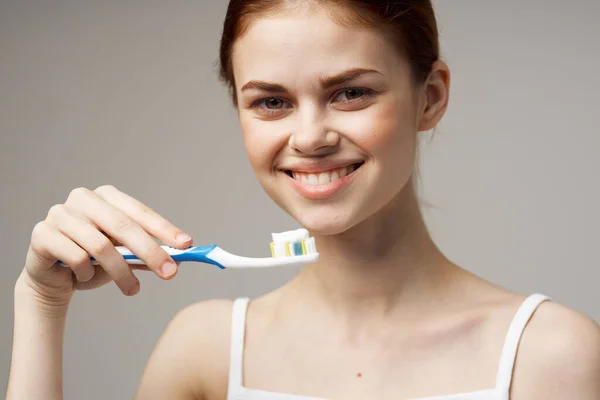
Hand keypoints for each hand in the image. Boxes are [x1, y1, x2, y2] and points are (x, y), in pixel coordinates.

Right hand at [18, 185, 192, 307]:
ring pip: (101, 245)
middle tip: (170, 273)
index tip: (186, 245)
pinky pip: (76, 257)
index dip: (164, 228)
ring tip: (132, 289)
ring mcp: (60, 214)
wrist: (52, 278)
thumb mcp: (124, 257)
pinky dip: (87, 273)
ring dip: (121, 272)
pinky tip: (84, 278)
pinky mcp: (42, 234)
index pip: (140, 211)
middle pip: (123, 226)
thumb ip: (146, 253)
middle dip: (150, 251)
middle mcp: (83, 198)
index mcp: (106, 196)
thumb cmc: (93, 261)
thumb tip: (178, 258)